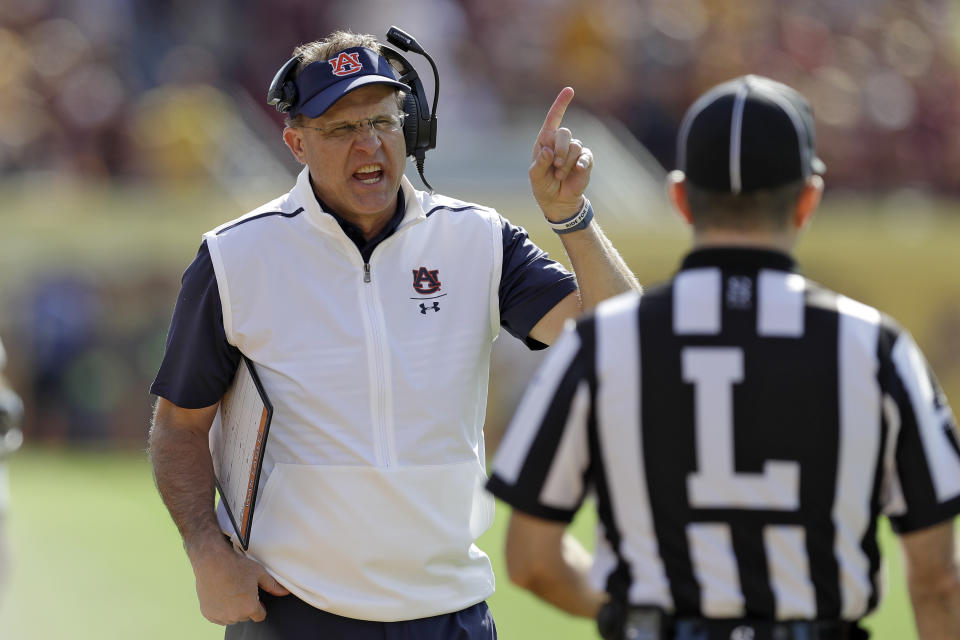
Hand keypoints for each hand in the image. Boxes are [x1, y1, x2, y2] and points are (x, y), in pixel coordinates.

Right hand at [189, 538, 289, 624]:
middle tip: (241, 590)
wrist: (212, 561)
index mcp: (249, 607)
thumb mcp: (259, 573)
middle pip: (245, 616)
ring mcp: (220, 616)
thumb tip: (285, 592)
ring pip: (231, 617)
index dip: (260, 607)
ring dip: (232, 609)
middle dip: (245, 606)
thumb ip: (273, 585)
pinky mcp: (208, 614)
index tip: (255, 598)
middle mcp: (235, 615)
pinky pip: (218, 617)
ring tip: (231, 591)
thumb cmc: (236, 566)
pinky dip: (220, 609)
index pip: (260, 616)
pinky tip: (221, 595)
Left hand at [529, 87, 593, 220]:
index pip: (553, 118)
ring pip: (575, 146)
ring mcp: (574, 150)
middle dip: (560, 150)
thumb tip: (548, 151)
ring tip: (559, 175)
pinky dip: (580, 164)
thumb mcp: (535, 176)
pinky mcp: (585, 159)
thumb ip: (540, 163)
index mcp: (546, 140)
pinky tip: (577, 171)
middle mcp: (561, 142)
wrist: (557, 200)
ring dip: (566, 164)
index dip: (561, 104)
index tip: (570, 90)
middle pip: (565, 133)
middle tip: (555, 166)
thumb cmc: (542, 185)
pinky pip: (585, 156)